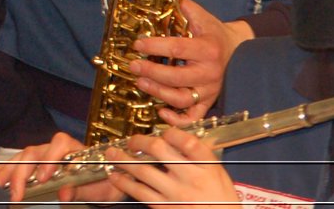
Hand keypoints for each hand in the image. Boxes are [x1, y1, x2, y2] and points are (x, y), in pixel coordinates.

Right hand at [0, 132, 119, 203]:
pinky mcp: (29, 164)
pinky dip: (1, 172)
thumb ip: (81, 189)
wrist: (102, 182)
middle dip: (21, 174)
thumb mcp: (97, 189)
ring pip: (19, 158)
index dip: (50, 159)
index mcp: (71, 148)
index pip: (59, 145)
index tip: (44, 179)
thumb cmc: (100, 183)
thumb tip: (63, 193)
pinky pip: (13, 165)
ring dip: (5, 173)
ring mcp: (38, 155)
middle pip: (32, 153)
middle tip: (17, 195)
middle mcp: (51, 148)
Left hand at [104, 127, 239, 208]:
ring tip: (112, 153)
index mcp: (208, 166)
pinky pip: (140, 192)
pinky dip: (124, 182)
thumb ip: (199, 156)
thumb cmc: (221, 200)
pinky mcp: (164, 207)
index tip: (162, 132)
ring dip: (123, 159)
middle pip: (159, 150)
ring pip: (143, 171)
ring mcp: (176, 193)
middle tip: (131, 140)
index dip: (170, 132)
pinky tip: (116, 176)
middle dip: (139, 141)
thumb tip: (175, 138)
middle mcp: (191, 177)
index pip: (186, 140)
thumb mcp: (219, 174)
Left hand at [130, 0, 252, 124]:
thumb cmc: (214, 34)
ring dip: (158, 93)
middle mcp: (209, 73)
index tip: (137, 44)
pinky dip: (177, 119)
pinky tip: (161, 112)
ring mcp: (209, 90)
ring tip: (141, 83)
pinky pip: (194, 117)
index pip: (177, 49)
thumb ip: (188, 9)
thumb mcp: (204, 18)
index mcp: (207, 50)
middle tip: (133, 66)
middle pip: (177, 77)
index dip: (155, 47)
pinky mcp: (209, 102)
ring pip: (182, 98)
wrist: (237, 51)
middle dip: (151, 72)